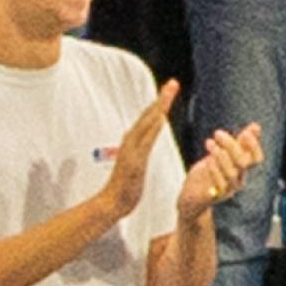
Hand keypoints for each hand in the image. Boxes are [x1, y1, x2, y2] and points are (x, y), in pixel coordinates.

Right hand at [99, 79, 179, 217]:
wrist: (112, 202)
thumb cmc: (123, 187)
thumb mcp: (132, 164)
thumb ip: (135, 151)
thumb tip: (135, 139)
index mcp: (132, 142)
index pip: (148, 119)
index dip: (158, 104)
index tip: (169, 91)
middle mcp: (131, 142)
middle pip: (148, 115)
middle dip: (161, 98)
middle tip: (173, 83)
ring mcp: (132, 149)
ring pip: (147, 123)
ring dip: (159, 106)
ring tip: (169, 92)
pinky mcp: (135, 159)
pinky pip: (146, 139)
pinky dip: (152, 126)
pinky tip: (161, 116)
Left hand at [178, 122, 264, 220]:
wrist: (193, 197)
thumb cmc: (209, 174)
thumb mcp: (222, 155)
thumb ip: (238, 143)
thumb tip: (256, 126)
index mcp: (242, 169)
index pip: (257, 159)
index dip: (254, 146)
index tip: (245, 132)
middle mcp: (239, 180)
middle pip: (243, 163)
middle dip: (232, 146)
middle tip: (218, 133)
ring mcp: (228, 189)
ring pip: (232, 174)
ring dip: (221, 156)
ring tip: (209, 143)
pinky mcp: (215, 196)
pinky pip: (219, 185)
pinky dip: (214, 171)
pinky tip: (207, 160)